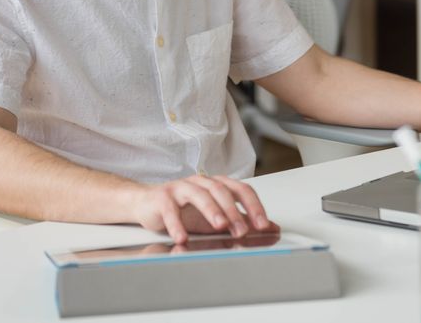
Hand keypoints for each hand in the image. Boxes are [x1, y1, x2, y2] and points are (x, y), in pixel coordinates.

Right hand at [131, 174, 278, 243]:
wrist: (148, 203)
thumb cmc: (184, 209)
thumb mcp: (216, 216)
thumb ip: (242, 220)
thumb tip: (271, 227)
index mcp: (217, 184)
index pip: (241, 190)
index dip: (254, 206)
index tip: (263, 225)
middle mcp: (202, 182)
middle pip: (222, 191)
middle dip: (234, 211)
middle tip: (242, 231)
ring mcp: (181, 187)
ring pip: (199, 194)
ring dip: (211, 211)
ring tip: (220, 226)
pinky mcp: (162, 197)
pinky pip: (170, 209)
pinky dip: (177, 224)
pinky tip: (182, 237)